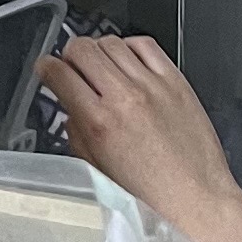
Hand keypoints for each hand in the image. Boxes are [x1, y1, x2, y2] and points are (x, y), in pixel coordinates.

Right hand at [39, 36, 241, 232]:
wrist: (195, 198)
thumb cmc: (151, 194)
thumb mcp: (98, 168)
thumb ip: (78, 132)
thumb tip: (71, 107)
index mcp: (100, 122)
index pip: (59, 74)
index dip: (45, 67)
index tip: (46, 69)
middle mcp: (124, 97)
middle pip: (83, 48)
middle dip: (69, 54)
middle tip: (72, 67)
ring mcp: (152, 86)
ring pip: (111, 42)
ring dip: (99, 50)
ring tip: (101, 66)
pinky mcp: (175, 82)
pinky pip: (145, 45)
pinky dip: (130, 47)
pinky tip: (128, 62)